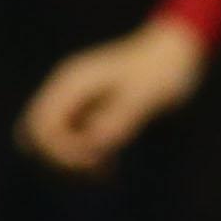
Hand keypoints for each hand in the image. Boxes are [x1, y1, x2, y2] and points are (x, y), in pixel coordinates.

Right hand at [16, 17, 207, 176]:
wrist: (182, 49)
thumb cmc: (166, 67)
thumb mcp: (149, 92)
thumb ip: (122, 115)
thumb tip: (95, 144)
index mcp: (73, 80)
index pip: (42, 125)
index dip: (61, 150)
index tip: (94, 160)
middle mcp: (67, 89)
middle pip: (38, 135)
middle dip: (60, 158)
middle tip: (95, 169)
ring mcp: (76, 99)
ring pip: (53, 140)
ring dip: (73, 160)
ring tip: (106, 171)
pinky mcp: (89, 109)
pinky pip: (72, 139)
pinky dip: (84, 155)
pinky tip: (109, 166)